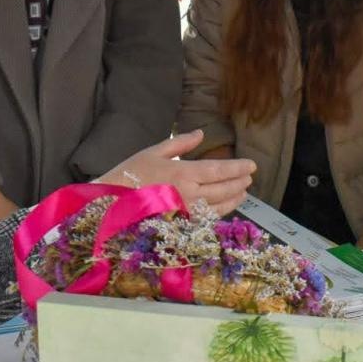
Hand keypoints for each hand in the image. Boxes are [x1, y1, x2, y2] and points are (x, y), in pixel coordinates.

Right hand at [98, 130, 256, 215]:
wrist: (110, 205)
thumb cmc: (129, 174)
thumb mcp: (153, 152)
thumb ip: (180, 143)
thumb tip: (201, 134)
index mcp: (183, 173)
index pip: (219, 171)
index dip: (238, 168)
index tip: (252, 166)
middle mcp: (188, 195)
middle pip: (223, 190)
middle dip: (239, 183)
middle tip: (250, 178)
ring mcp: (186, 214)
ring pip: (218, 207)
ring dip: (234, 199)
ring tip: (243, 192)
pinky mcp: (181, 227)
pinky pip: (206, 220)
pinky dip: (219, 213)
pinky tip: (224, 208)